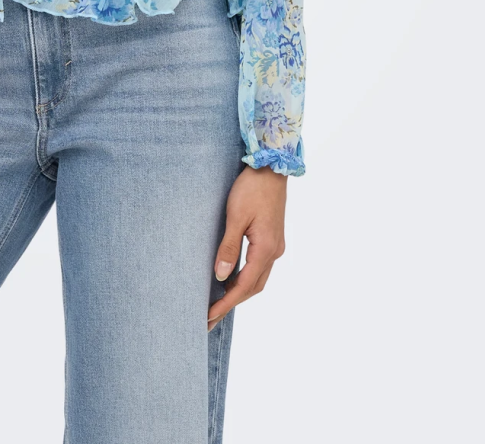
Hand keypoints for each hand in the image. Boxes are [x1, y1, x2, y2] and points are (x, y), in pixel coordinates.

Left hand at [207, 165, 286, 329]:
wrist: (271, 167)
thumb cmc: (251, 188)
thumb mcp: (235, 216)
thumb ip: (228, 247)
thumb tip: (220, 276)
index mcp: (266, 249)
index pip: (244, 286)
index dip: (226, 303)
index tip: (209, 315)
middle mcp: (274, 252)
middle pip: (253, 287)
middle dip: (231, 303)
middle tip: (209, 316)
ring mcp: (275, 246)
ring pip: (257, 279)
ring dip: (239, 292)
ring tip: (217, 303)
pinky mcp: (272, 239)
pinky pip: (259, 267)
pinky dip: (245, 278)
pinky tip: (231, 279)